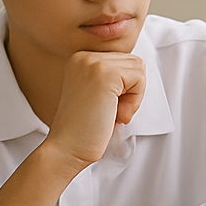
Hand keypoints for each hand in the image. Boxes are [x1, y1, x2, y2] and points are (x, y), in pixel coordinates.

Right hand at [41, 52, 145, 168]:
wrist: (67, 148)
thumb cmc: (83, 129)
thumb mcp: (97, 94)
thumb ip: (112, 78)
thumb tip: (139, 70)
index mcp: (80, 59)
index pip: (122, 60)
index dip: (123, 88)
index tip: (103, 106)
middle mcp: (84, 57)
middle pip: (132, 62)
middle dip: (129, 91)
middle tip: (108, 111)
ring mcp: (93, 63)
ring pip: (138, 68)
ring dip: (132, 96)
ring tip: (110, 112)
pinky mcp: (106, 74)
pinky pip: (139, 78)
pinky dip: (134, 101)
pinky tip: (114, 114)